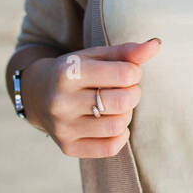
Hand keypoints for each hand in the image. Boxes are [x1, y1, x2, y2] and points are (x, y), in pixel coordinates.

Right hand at [23, 38, 160, 157]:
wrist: (35, 94)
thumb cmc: (74, 71)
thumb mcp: (95, 55)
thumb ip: (127, 51)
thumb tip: (156, 44)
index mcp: (69, 72)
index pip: (125, 74)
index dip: (134, 73)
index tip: (127, 72)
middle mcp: (62, 101)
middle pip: (123, 102)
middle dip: (133, 94)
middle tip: (125, 90)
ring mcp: (63, 127)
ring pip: (118, 125)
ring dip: (126, 114)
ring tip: (117, 106)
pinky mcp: (67, 147)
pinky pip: (110, 148)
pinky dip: (120, 136)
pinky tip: (113, 123)